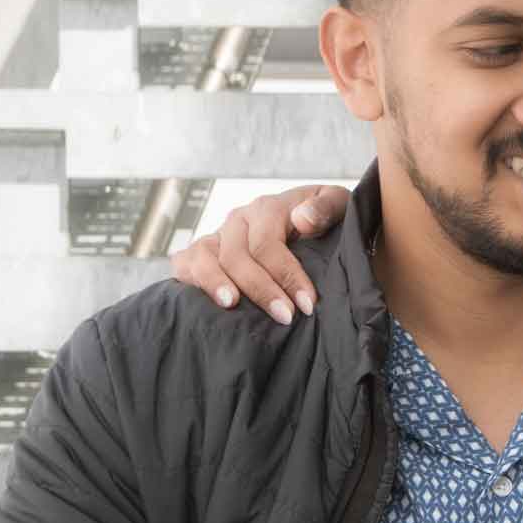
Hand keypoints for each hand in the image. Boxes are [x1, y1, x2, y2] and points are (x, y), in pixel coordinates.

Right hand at [169, 184, 350, 323]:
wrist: (304, 225)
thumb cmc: (323, 221)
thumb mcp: (336, 205)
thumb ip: (326, 207)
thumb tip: (302, 219)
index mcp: (268, 208)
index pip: (269, 243)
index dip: (286, 274)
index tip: (307, 304)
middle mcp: (237, 220)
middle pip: (238, 255)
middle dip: (262, 289)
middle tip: (285, 317)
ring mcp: (216, 237)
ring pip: (205, 258)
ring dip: (218, 284)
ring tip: (233, 306)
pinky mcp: (199, 254)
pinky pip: (186, 264)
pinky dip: (195, 282)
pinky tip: (210, 303)